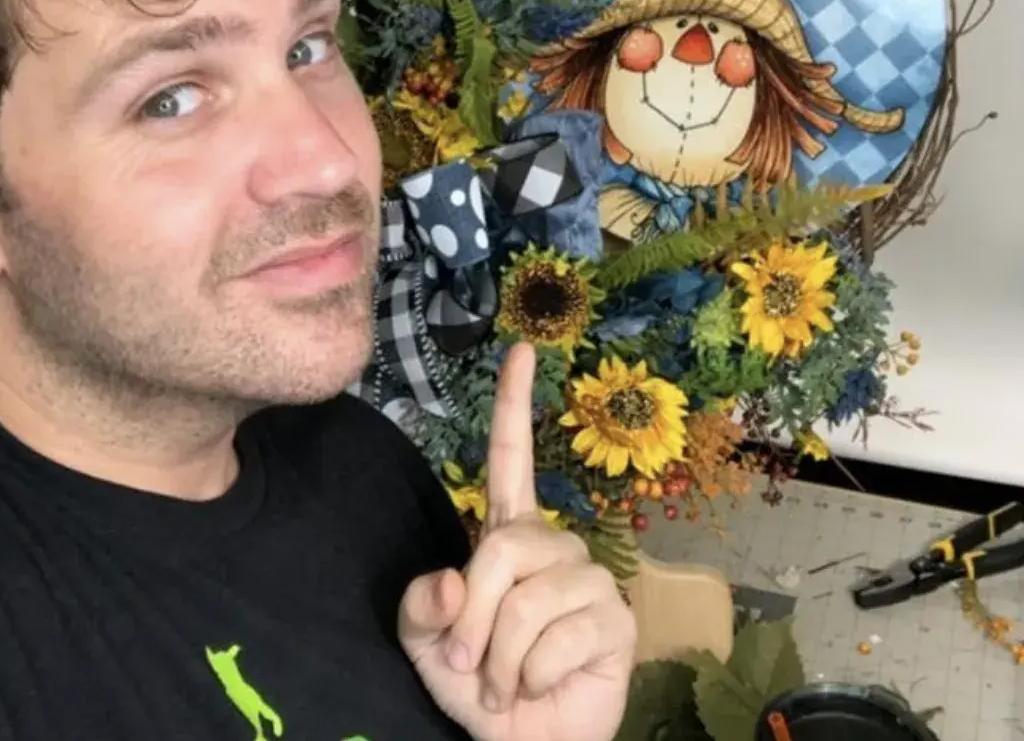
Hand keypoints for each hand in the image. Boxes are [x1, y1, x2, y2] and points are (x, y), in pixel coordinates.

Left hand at [399, 342, 636, 740]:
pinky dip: (529, 676)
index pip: (513, 459)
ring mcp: (590, 578)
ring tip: (506, 682)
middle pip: (501, 551)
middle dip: (472, 618)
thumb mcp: (427, 644)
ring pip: (526, 602)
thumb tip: (452, 577)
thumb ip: (421, 607)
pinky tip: (541, 684)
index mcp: (509, 536)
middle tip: (469, 664)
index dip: (514, 405)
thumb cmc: (476, 686)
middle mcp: (554, 546)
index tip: (522, 350)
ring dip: (499, 658)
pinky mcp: (616, 618)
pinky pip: (555, 638)